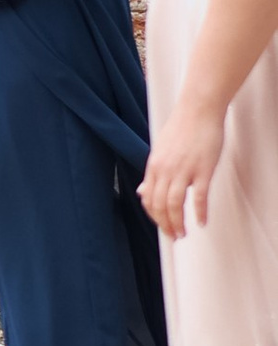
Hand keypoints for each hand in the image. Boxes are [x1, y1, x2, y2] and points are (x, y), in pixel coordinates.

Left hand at [143, 99, 225, 240]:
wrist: (198, 109)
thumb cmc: (182, 128)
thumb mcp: (160, 151)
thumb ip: (152, 173)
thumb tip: (142, 191)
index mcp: (154, 166)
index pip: (148, 199)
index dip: (155, 217)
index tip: (163, 226)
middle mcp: (165, 170)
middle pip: (160, 206)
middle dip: (165, 225)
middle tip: (173, 236)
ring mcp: (184, 170)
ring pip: (175, 205)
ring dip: (178, 223)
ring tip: (183, 233)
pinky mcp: (202, 169)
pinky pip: (199, 197)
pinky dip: (199, 212)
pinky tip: (202, 222)